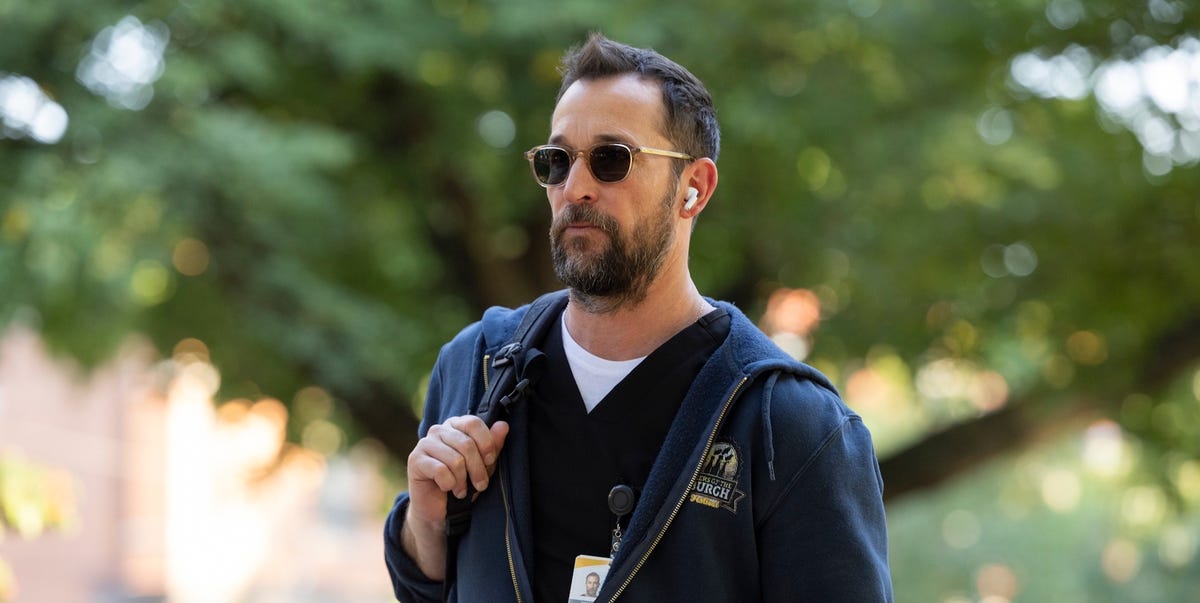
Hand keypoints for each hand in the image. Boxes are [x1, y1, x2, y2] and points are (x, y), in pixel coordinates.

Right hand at [401, 415, 508, 578]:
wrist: (441, 509)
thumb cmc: (464, 483)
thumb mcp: (484, 465)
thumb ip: (493, 446)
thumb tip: (503, 425)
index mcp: (456, 426)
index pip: (473, 423)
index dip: (486, 443)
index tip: (490, 461)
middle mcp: (438, 430)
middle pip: (466, 444)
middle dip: (478, 469)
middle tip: (480, 485)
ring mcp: (425, 443)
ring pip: (455, 459)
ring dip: (463, 480)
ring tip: (462, 489)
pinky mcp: (415, 459)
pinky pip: (440, 470)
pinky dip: (449, 484)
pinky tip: (448, 489)